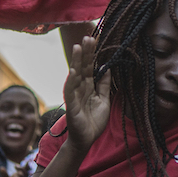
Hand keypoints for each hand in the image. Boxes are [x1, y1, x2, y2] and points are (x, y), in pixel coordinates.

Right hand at [64, 36, 110, 152]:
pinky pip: (70, 91)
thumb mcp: (104, 100)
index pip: (90, 67)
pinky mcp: (71, 105)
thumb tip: (107, 68)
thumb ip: (104, 85)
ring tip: (77, 47)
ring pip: (75, 75)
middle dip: (85, 52)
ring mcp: (74, 95)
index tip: (95, 39)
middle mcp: (80, 88)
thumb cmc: (94, 120)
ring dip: (76, 61)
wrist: (87, 139)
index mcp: (89, 86)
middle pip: (83, 67)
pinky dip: (71, 81)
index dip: (93, 54)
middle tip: (88, 37)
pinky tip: (73, 71)